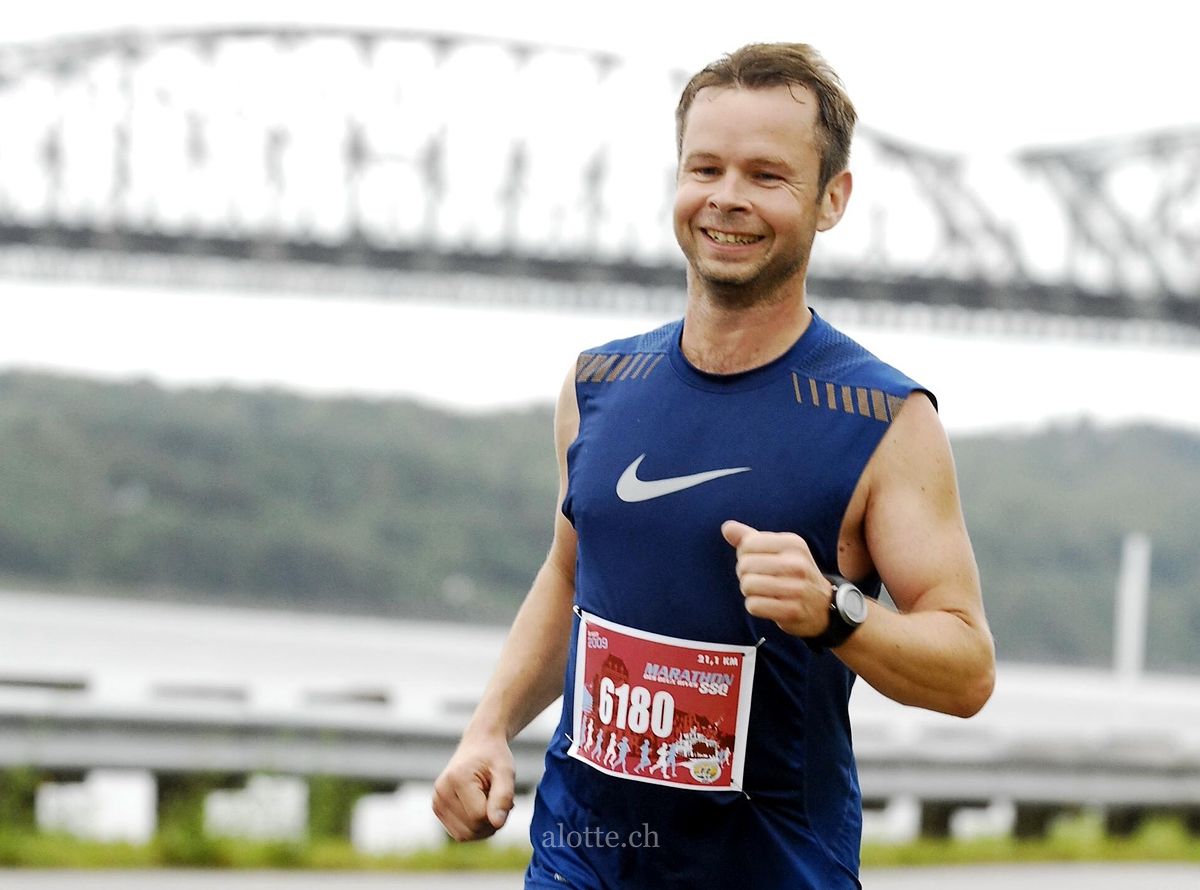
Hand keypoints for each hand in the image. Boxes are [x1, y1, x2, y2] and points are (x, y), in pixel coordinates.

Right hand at [431, 731, 515, 840]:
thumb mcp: (506, 771)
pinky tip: (480, 807)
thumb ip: (503, 796)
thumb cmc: (494, 757)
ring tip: (488, 802)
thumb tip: (497, 823)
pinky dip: (474, 827)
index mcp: (456, 779)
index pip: (480, 816)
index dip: (498, 812)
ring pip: (464, 835)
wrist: (479, 745)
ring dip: (483, 826)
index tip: (503, 793)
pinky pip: (460, 834)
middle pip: (472, 830)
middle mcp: (441, 792)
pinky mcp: (438, 810)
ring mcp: (436, 802)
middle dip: (491, 822)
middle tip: (498, 798)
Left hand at [721, 520, 831, 637]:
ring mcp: (797, 588)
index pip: (747, 544)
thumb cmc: (793, 573)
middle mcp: (797, 564)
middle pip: (744, 565)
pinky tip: (768, 604)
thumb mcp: (778, 550)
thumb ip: (750, 538)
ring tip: (764, 591)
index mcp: (793, 543)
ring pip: (747, 585)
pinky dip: (755, 606)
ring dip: (749, 591)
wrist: (823, 605)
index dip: (745, 555)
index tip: (758, 562)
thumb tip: (727, 527)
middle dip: (745, 574)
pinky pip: (753, 605)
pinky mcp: (792, 611)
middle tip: (760, 579)